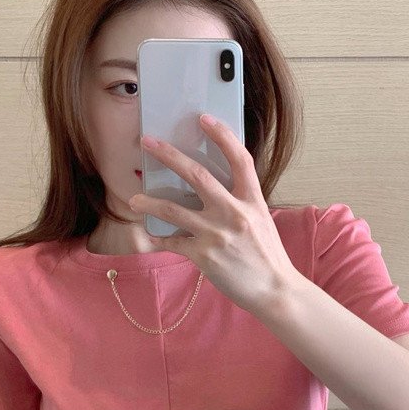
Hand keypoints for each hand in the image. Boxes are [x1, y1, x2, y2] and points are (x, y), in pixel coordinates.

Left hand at [128, 113, 300, 315]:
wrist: (274, 290)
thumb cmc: (268, 256)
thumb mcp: (261, 220)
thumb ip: (241, 202)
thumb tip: (214, 189)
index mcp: (253, 200)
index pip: (239, 159)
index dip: (221, 135)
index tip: (204, 119)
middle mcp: (234, 213)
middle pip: (197, 175)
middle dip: (169, 155)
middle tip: (148, 142)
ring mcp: (217, 234)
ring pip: (174, 210)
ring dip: (150, 201)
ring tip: (134, 198)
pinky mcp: (204, 255)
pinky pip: (174, 242)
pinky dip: (161, 239)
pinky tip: (152, 235)